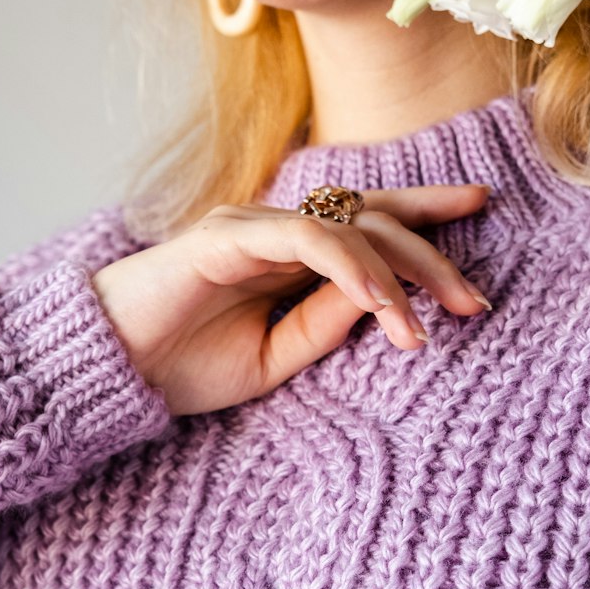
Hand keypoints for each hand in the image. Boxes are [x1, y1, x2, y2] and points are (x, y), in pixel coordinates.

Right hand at [91, 184, 492, 417]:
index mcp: (286, 254)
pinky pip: (305, 239)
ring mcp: (251, 225)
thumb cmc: (180, 367)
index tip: (480, 217)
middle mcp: (274, 228)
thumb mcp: (273, 359)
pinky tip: (380, 304)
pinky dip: (349, 267)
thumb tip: (384, 300)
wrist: (108, 372)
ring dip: (397, 275)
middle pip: (373, 217)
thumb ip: (325, 326)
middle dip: (432, 254)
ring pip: (348, 227)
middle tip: (475, 303)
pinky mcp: (227, 235)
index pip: (368, 223)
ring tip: (429, 327)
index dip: (425, 216)